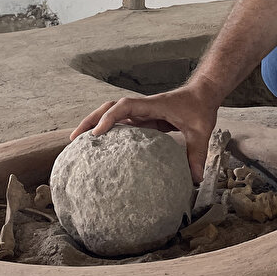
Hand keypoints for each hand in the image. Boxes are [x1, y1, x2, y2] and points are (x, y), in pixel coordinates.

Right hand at [70, 82, 219, 182]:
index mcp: (152, 105)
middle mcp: (142, 107)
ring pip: (111, 115)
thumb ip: (197, 154)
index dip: (109, 118)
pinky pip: (121, 125)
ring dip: (94, 125)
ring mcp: (141, 113)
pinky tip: (101, 149)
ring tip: (79, 143)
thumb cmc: (200, 108)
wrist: (202, 94)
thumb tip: (195, 180)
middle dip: (90, 121)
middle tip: (74, 139)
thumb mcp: (201, 130)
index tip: (97, 134)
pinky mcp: (143, 120)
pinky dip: (108, 133)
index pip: (124, 107)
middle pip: (109, 108)